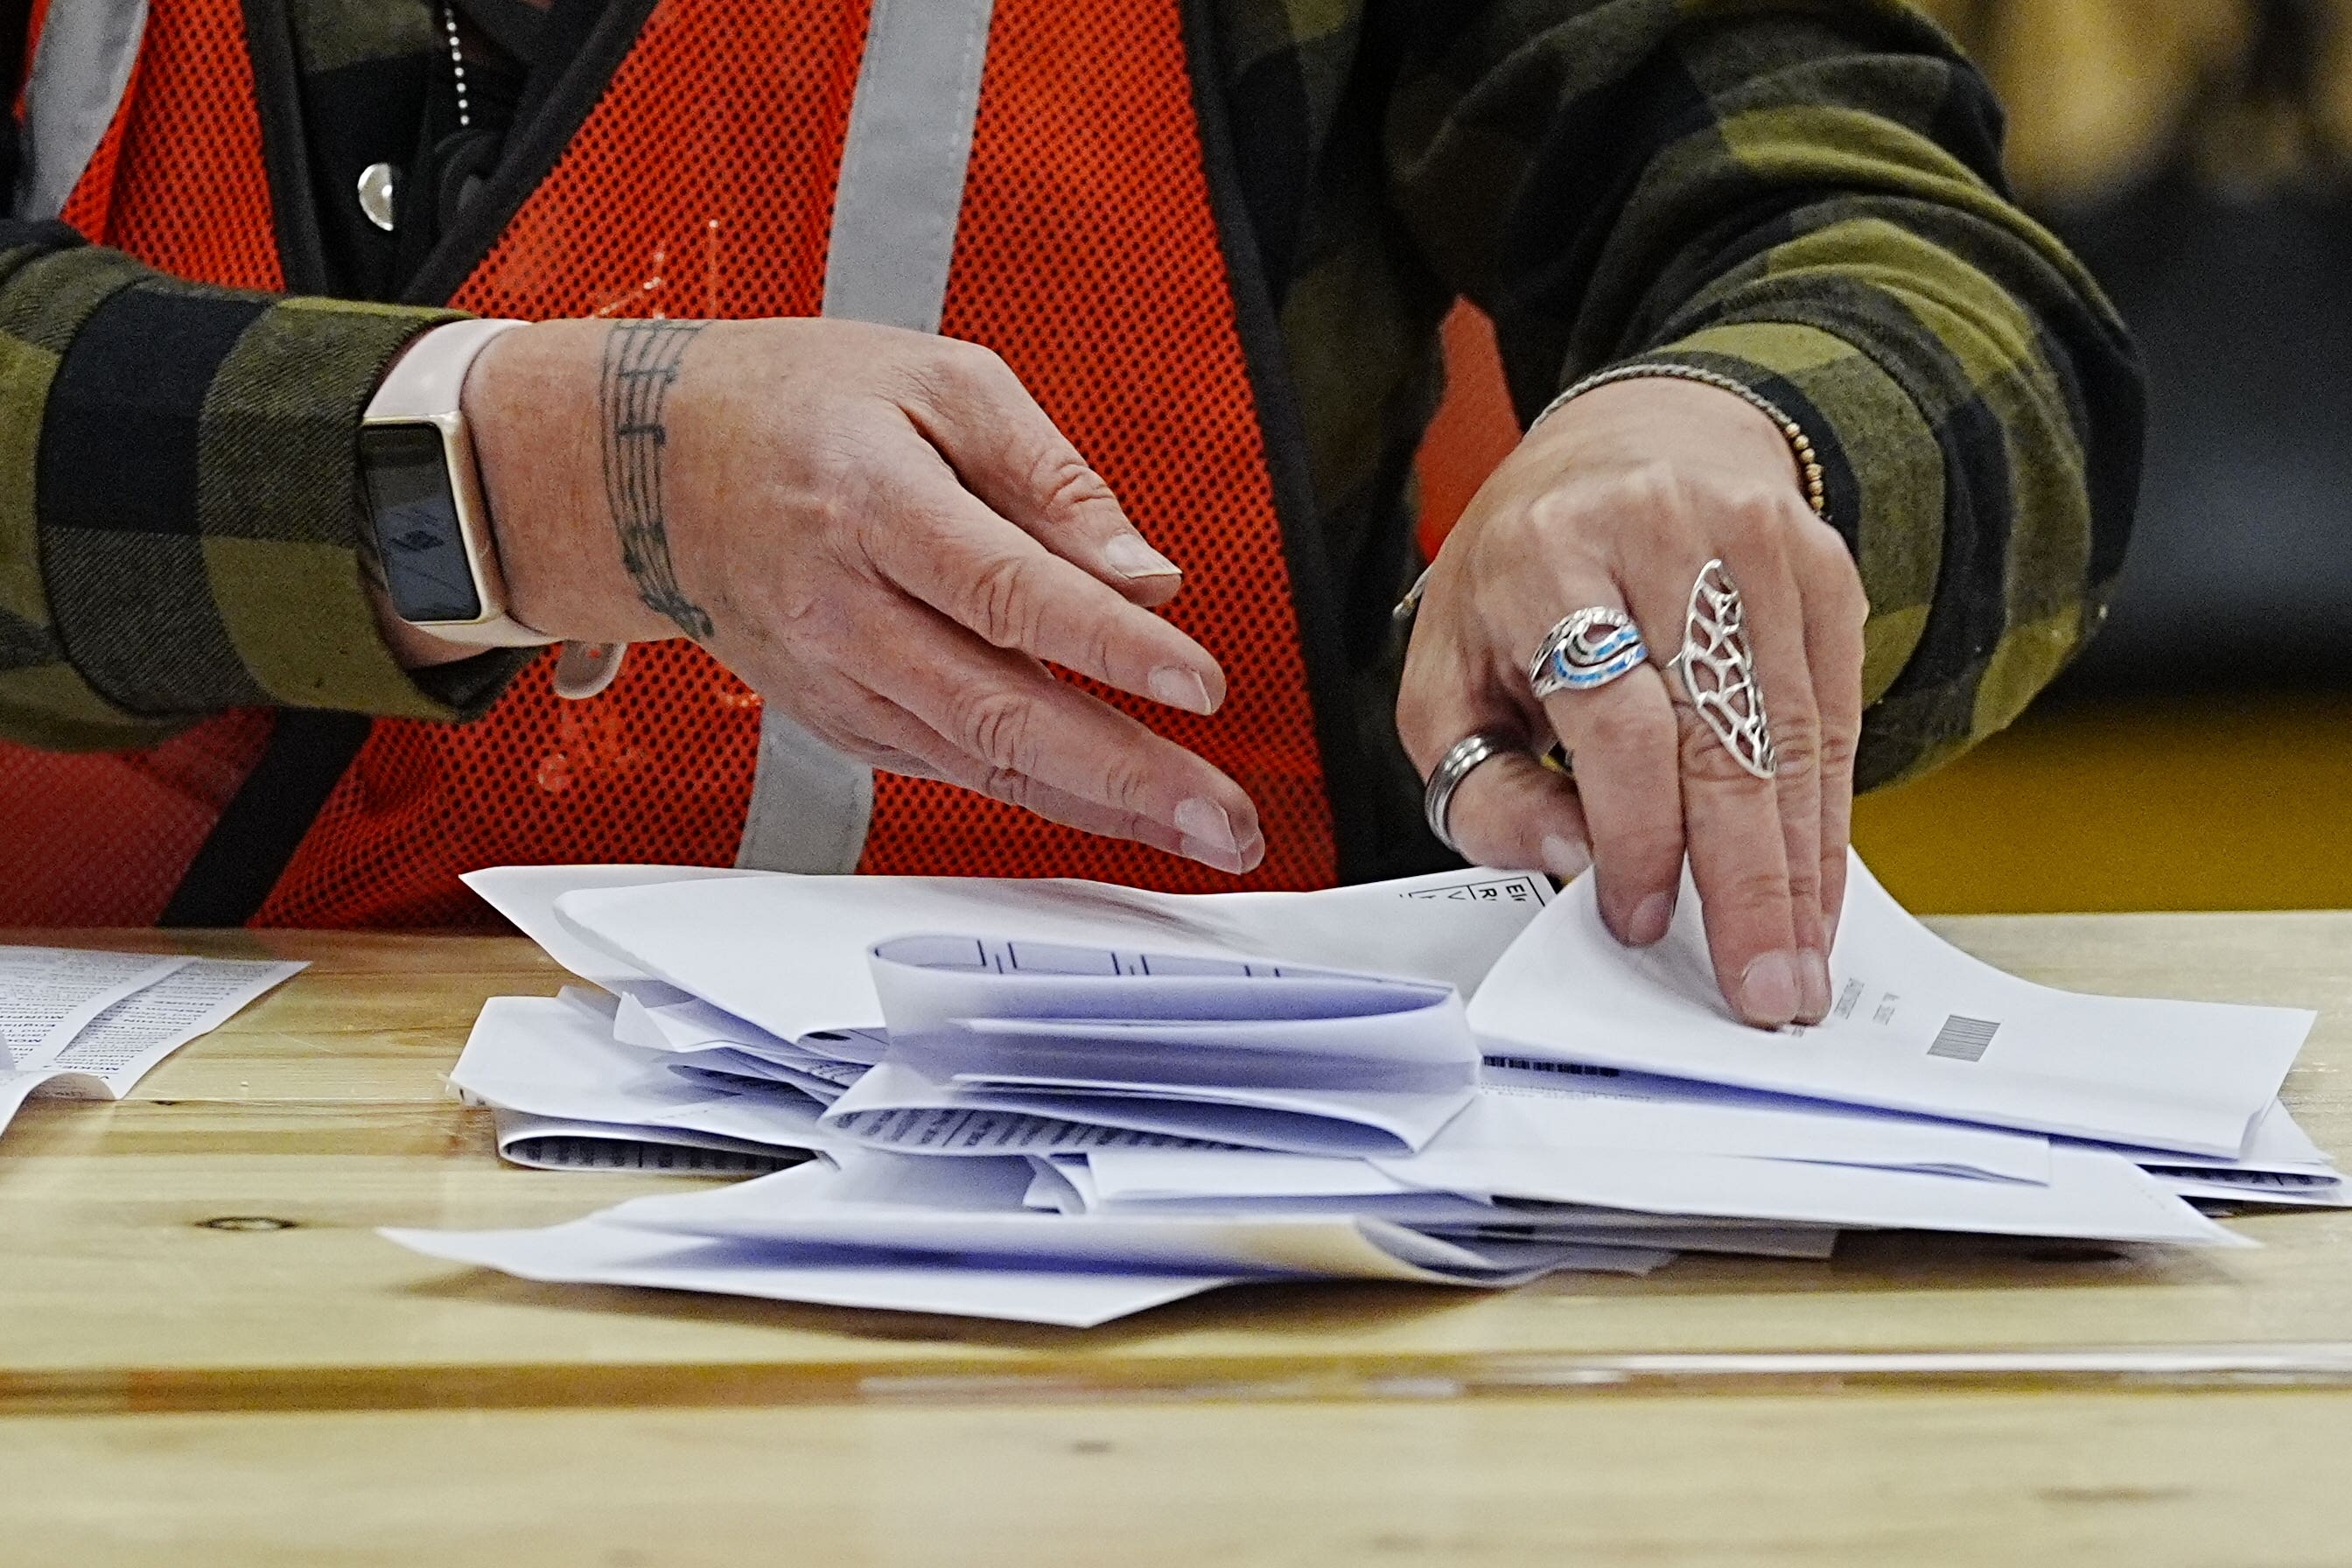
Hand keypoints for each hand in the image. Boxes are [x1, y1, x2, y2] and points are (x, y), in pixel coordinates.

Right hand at [432, 317, 1265, 873]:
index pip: (1006, 589)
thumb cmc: (802, 405)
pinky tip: (1115, 812)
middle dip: (1125, 775)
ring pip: (980, 760)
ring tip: (1201, 832)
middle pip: (998, 710)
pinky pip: (950, 768)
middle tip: (1222, 818)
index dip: (1107, 645)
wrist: (652, 468)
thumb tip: (1142, 575)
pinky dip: (1039, 796)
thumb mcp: (939, 382)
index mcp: (873, 503)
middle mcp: (846, 609)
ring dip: (1101, 808)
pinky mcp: (838, 718)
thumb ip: (1051, 477)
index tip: (1199, 681)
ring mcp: (836, 677)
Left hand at [1397, 377, 1867, 1026]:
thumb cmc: (1524, 578)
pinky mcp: (1826, 570)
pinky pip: (1833, 719)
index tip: (1639, 919)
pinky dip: (1823, 820)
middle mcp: (1663, 534)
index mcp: (1547, 554)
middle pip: (1719, 732)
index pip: (1614, 716)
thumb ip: (1484, 782)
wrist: (1635, 443)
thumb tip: (1574, 859)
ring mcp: (1759, 544)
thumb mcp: (1450, 671)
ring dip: (1798, 868)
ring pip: (1792, 735)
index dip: (1634, 832)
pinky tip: (1813, 893)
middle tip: (1761, 988)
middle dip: (1744, 879)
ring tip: (1796, 968)